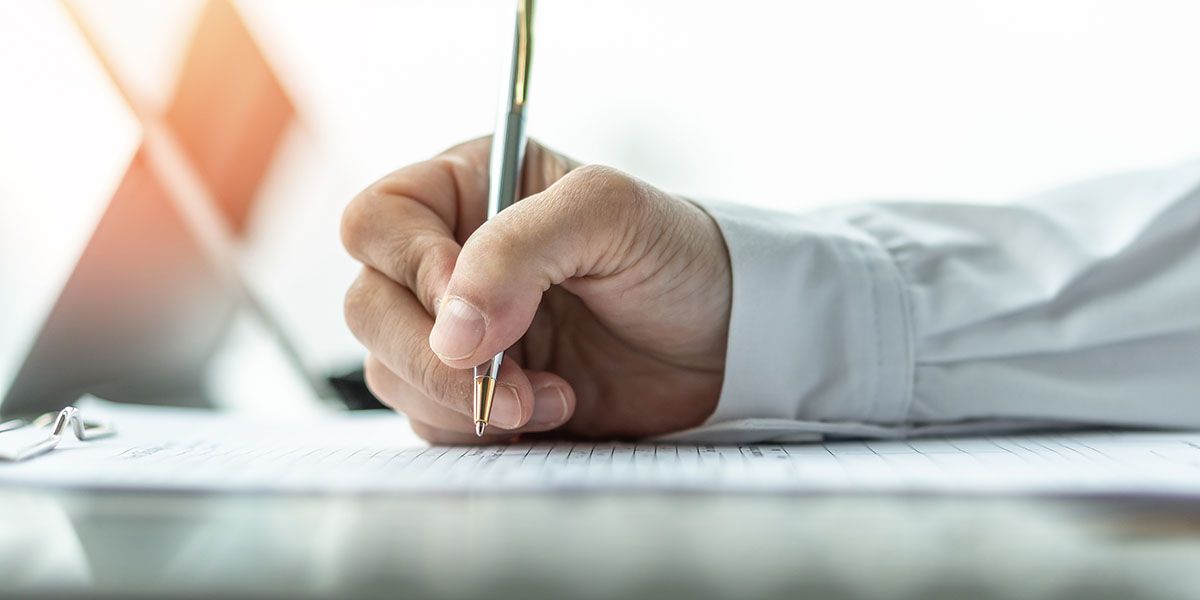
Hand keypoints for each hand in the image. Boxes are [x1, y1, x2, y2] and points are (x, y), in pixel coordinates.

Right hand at [341, 138, 730, 443]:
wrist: (725, 342)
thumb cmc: (674, 257)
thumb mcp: (611, 214)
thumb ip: (520, 247)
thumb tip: (451, 327)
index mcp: (466, 191)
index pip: (378, 222)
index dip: (410, 268)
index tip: (472, 308)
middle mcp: (448, 260)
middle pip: (368, 306)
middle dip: (433, 356)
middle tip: (508, 379)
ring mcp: (458, 333)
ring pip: (390, 372)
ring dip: (463, 400)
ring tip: (553, 397)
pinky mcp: (475, 394)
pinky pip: (431, 422)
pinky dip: (481, 432)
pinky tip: (551, 415)